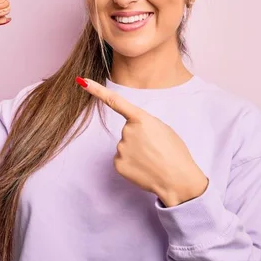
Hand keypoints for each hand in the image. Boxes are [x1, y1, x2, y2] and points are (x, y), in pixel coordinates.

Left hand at [77, 77, 208, 206]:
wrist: (178, 179)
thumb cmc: (174, 152)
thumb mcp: (163, 129)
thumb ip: (144, 124)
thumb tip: (133, 130)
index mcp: (141, 119)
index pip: (115, 101)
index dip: (96, 90)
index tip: (82, 81)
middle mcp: (127, 131)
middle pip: (128, 131)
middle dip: (139, 138)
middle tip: (155, 149)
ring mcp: (121, 148)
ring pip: (125, 146)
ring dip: (136, 152)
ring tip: (153, 159)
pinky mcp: (118, 164)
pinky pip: (122, 159)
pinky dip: (132, 164)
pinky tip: (144, 168)